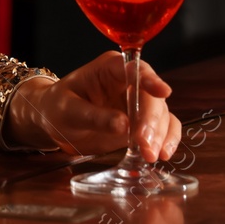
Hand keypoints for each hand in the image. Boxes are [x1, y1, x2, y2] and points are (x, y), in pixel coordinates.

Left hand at [5, 52, 180, 162]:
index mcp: (110, 68)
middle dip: (151, 121)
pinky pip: (164, 128)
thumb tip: (123, 125)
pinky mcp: (143, 122)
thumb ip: (95, 116)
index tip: (162, 92)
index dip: (150, 79)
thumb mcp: (69, 111)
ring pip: (161, 114)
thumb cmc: (59, 107)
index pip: (135, 69)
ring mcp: (139, 102)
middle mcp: (129, 82)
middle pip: (152, 97)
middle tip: (145, 143)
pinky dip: (167, 140)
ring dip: (160, 135)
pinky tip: (163, 154)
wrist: (57, 123)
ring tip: (150, 155)